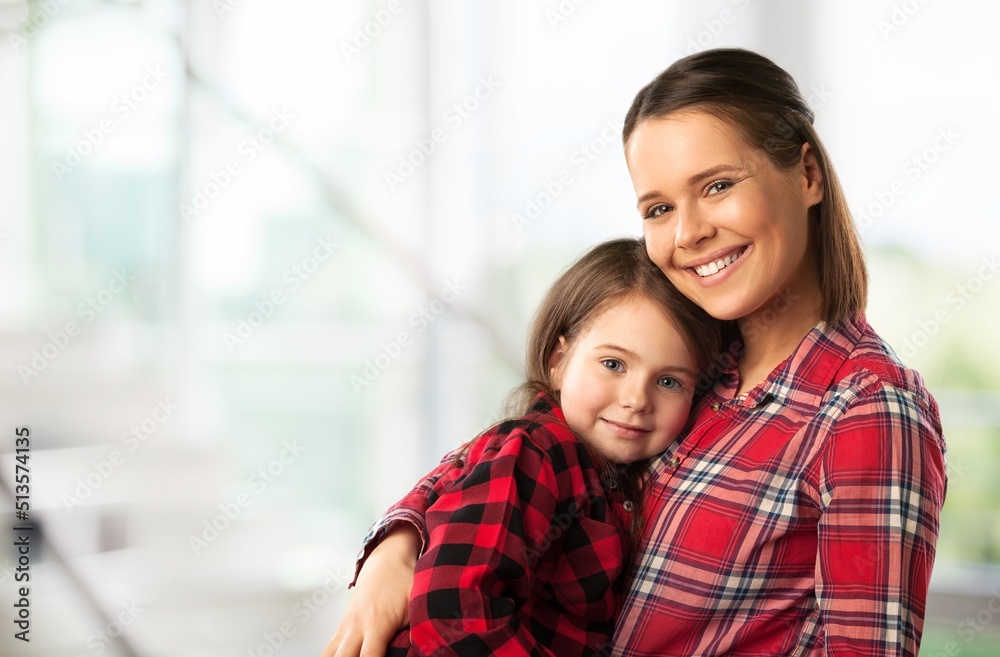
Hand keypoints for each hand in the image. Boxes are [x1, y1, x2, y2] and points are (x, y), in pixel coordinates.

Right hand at [320, 523, 420, 656]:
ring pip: (329, 656)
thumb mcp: (417, 601)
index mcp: (377, 623)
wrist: (387, 558)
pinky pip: (328, 651)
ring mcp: (346, 627)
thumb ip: (419, 627)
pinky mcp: (341, 628)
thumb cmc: (406, 582)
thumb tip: (430, 649)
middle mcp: (356, 626)